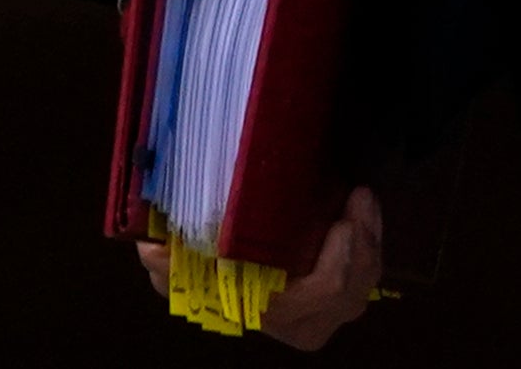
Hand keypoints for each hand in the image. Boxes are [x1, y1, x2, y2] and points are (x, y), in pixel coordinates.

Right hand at [132, 187, 382, 350]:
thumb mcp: (192, 275)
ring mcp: (333, 310)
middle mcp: (310, 322)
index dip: (337, 262)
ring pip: (366, 277)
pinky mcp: (348, 290)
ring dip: (370, 234)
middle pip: (352, 288)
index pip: (320, 294)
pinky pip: (370, 266)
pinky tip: (362, 205)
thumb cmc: (217, 278)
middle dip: (361, 243)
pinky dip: (372, 235)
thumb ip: (172, 269)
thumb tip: (149, 249)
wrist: (244, 284)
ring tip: (361, 197)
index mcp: (277, 316)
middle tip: (355, 199)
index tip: (339, 222)